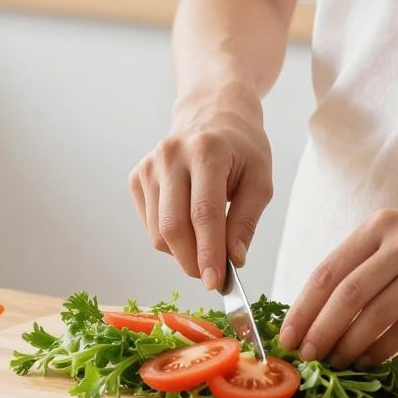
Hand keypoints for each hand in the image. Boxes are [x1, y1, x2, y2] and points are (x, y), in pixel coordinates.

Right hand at [130, 84, 273, 289]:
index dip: (208, 253)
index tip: (215, 283)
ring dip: (182, 252)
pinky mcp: (136, 176)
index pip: (203, 213)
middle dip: (192, 261)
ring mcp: (149, 166)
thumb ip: (246, 222)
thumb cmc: (242, 149)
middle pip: (173, 227)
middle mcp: (171, 156)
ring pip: (158, 232)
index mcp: (207, 152)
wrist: (212, 115)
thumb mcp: (260, 180)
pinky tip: (188, 224)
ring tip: (205, 244)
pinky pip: (150, 225)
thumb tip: (233, 261)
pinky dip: (169, 238)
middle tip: (212, 276)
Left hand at [277, 197, 397, 365]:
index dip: (303, 307)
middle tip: (306, 357)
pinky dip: (384, 347)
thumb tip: (322, 307)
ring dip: (349, 345)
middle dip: (319, 331)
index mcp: (380, 226)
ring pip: (376, 313)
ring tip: (334, 364)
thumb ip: (368, 260)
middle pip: (346, 294)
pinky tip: (370, 361)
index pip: (328, 271)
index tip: (286, 335)